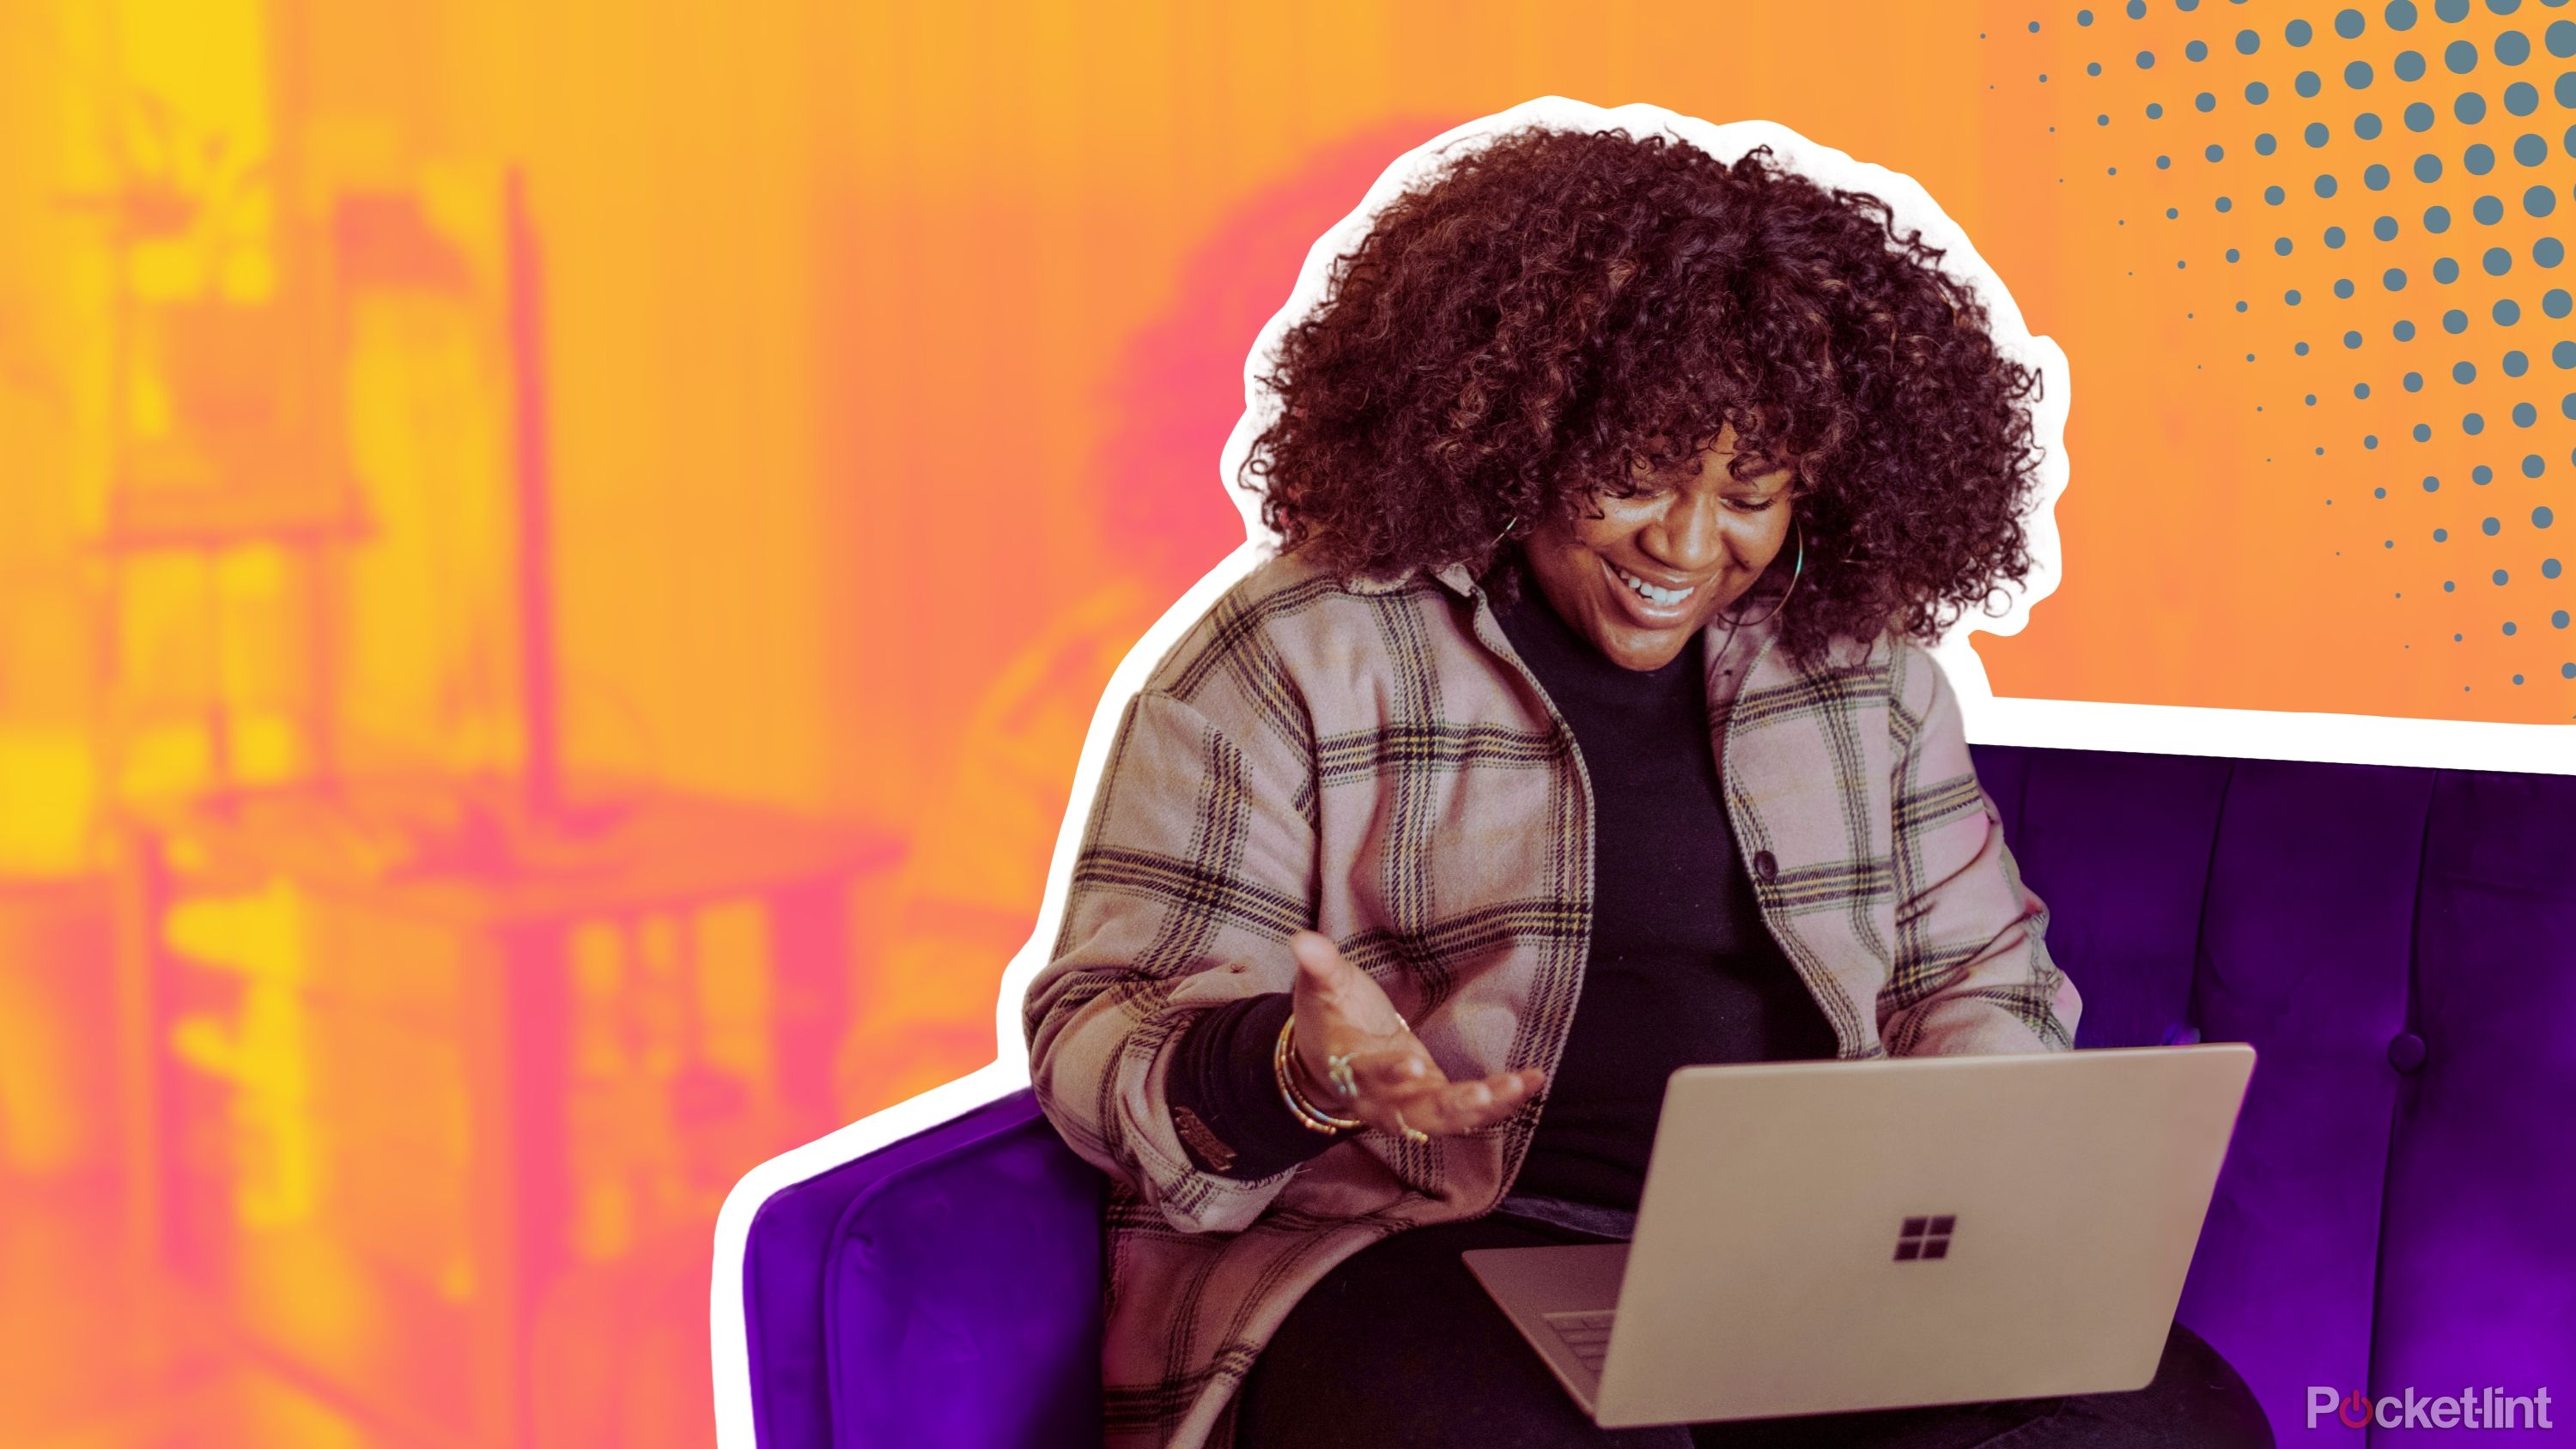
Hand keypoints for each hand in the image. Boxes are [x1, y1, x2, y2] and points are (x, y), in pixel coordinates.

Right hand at [1286, 930, 1544, 1139]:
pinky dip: (1501, 1102)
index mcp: (1350, 1069)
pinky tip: (1532, 1081)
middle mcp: (1381, 1099)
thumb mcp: (1321, 990)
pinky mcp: (1435, 1103)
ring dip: (1486, 1107)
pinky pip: (1469, 1112)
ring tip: (1520, 1085)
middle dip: (1451, 1106)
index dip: (1388, 1073)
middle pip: (1415, 1113)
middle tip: (1485, 1094)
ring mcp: (1410, 1106)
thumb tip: (1301, 939)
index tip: (1411, 1064)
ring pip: (1448, 1119)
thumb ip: (1319, 967)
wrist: (1329, 1063)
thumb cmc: (1329, 1020)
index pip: (1368, 1074)